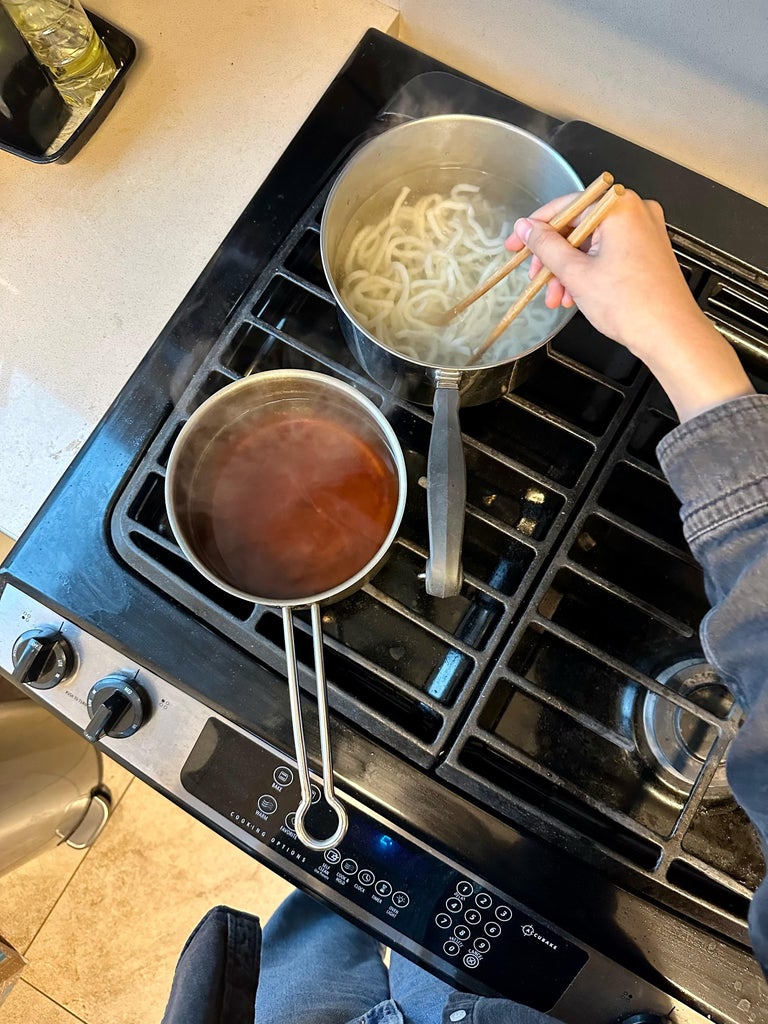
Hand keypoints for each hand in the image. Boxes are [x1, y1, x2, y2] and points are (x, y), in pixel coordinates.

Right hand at [507, 189, 753, 421]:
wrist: (670, 334)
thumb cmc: (630, 304)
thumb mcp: (576, 274)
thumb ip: (546, 246)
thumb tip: (526, 228)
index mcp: (618, 207)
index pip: (565, 207)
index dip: (535, 228)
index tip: (516, 245)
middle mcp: (635, 212)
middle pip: (578, 226)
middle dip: (553, 257)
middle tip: (536, 278)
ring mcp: (644, 231)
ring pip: (591, 243)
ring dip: (568, 269)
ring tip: (555, 297)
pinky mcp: (647, 251)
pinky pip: (608, 253)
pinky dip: (588, 271)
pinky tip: (574, 295)